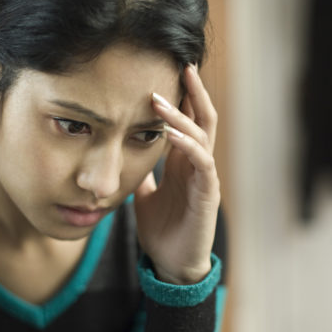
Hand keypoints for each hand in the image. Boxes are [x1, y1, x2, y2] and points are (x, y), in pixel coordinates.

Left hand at [134, 64, 219, 284]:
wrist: (172, 265)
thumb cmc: (162, 232)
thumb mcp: (143, 197)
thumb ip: (141, 175)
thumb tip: (124, 156)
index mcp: (182, 164)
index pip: (188, 122)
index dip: (183, 97)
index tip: (170, 71)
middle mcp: (196, 166)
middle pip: (203, 120)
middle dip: (194, 93)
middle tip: (183, 65)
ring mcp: (204, 178)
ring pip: (201, 136)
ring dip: (182, 116)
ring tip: (159, 98)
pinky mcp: (208, 194)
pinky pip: (202, 163)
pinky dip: (187, 145)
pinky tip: (170, 132)